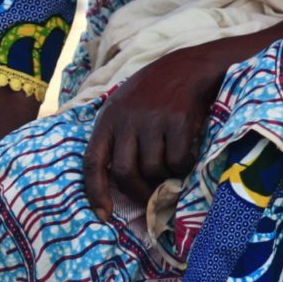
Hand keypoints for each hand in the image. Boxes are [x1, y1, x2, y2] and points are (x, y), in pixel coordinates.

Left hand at [83, 46, 225, 218]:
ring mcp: (152, 119)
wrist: (189, 67)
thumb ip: (119, 138)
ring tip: (173, 167)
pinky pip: (178, 160)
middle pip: (124, 172)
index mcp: (108, 119)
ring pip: (153, 169)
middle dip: (138, 192)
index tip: (103, 214)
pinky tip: (188, 155)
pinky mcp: (178, 120)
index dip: (96, 191)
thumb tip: (119, 183)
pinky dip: (184, 166)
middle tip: (151, 198)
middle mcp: (126, 119)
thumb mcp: (125, 108)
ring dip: (164, 176)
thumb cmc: (155, 93)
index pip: (93, 161)